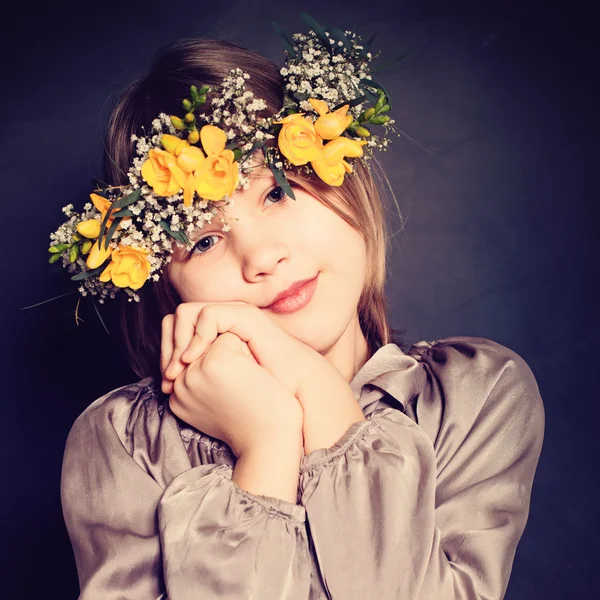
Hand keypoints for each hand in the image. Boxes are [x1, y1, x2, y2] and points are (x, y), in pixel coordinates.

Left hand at [160, 300, 364, 453]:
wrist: (290, 392)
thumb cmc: (257, 395)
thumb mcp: (217, 384)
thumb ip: (195, 376)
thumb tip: (165, 382)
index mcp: (213, 334)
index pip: (173, 330)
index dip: (165, 354)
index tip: (166, 383)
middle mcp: (220, 320)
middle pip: (175, 319)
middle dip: (167, 347)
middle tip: (170, 375)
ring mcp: (232, 314)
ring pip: (186, 313)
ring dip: (179, 341)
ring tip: (181, 367)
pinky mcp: (243, 314)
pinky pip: (209, 316)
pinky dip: (198, 337)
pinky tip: (195, 360)